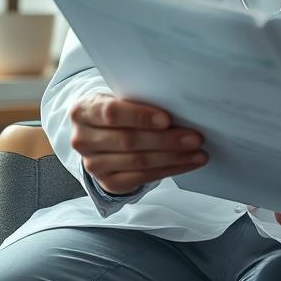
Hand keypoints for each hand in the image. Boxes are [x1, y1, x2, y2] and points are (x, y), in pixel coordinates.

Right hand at [69, 93, 205, 195]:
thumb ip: (139, 101)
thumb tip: (179, 107)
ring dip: (173, 157)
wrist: (101, 133)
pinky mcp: (108, 182)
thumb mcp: (121, 98)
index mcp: (83, 112)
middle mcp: (82, 139)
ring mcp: (93, 164)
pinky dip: (170, 170)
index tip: (167, 119)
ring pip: (138, 161)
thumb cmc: (120, 110)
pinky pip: (142, 178)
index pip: (112, 113)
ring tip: (198, 152)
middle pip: (129, 140)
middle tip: (195, 138)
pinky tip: (188, 163)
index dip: (140, 116)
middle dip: (166, 140)